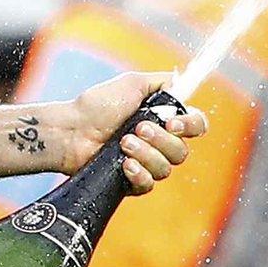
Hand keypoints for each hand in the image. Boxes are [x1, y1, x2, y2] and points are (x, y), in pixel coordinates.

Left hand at [65, 72, 208, 193]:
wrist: (71, 131)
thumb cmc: (97, 105)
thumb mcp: (131, 83)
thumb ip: (162, 82)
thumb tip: (182, 82)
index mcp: (164, 119)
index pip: (196, 126)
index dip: (191, 126)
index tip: (172, 123)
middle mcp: (159, 142)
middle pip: (181, 151)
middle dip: (160, 140)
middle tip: (136, 129)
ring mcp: (146, 163)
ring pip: (166, 168)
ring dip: (146, 154)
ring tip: (123, 143)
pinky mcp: (132, 181)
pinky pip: (149, 184)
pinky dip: (139, 174)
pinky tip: (125, 165)